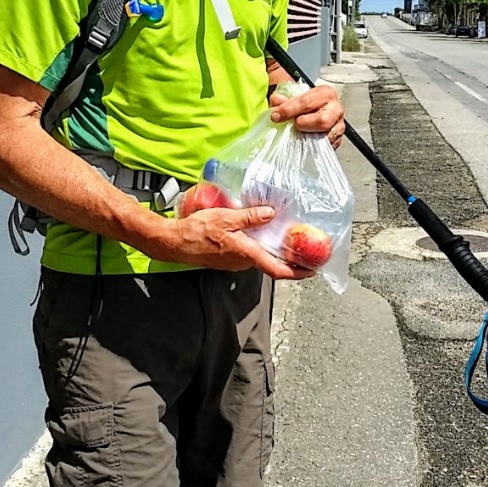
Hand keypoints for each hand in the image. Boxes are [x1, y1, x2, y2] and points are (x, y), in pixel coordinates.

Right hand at [151, 206, 315, 280]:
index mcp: (247, 254)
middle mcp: (243, 262)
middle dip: (291, 260)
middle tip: (306, 250)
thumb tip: (271, 214)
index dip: (298, 272)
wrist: (174, 243)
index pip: (278, 270)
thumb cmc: (197, 231)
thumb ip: (250, 217)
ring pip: (262, 259)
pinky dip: (262, 248)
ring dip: (276, 252)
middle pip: (273, 264)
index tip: (313, 270)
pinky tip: (263, 234)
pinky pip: (251, 254)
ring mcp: (236, 262)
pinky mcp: (229, 258)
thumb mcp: (226, 218)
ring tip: (289, 239)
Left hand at [270, 84, 346, 148]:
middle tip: (292, 124)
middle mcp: (336, 109)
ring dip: (308, 137)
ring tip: (298, 133)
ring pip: (325, 136)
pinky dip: (313, 146)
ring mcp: (339, 126)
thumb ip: (283, 99)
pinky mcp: (337, 140)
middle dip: (303, 124)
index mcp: (326, 94)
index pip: (307, 102)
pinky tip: (304, 141)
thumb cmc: (306, 103)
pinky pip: (326, 147)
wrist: (316, 110)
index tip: (276, 116)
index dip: (289, 110)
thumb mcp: (293, 97)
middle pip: (322, 120)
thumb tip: (276, 100)